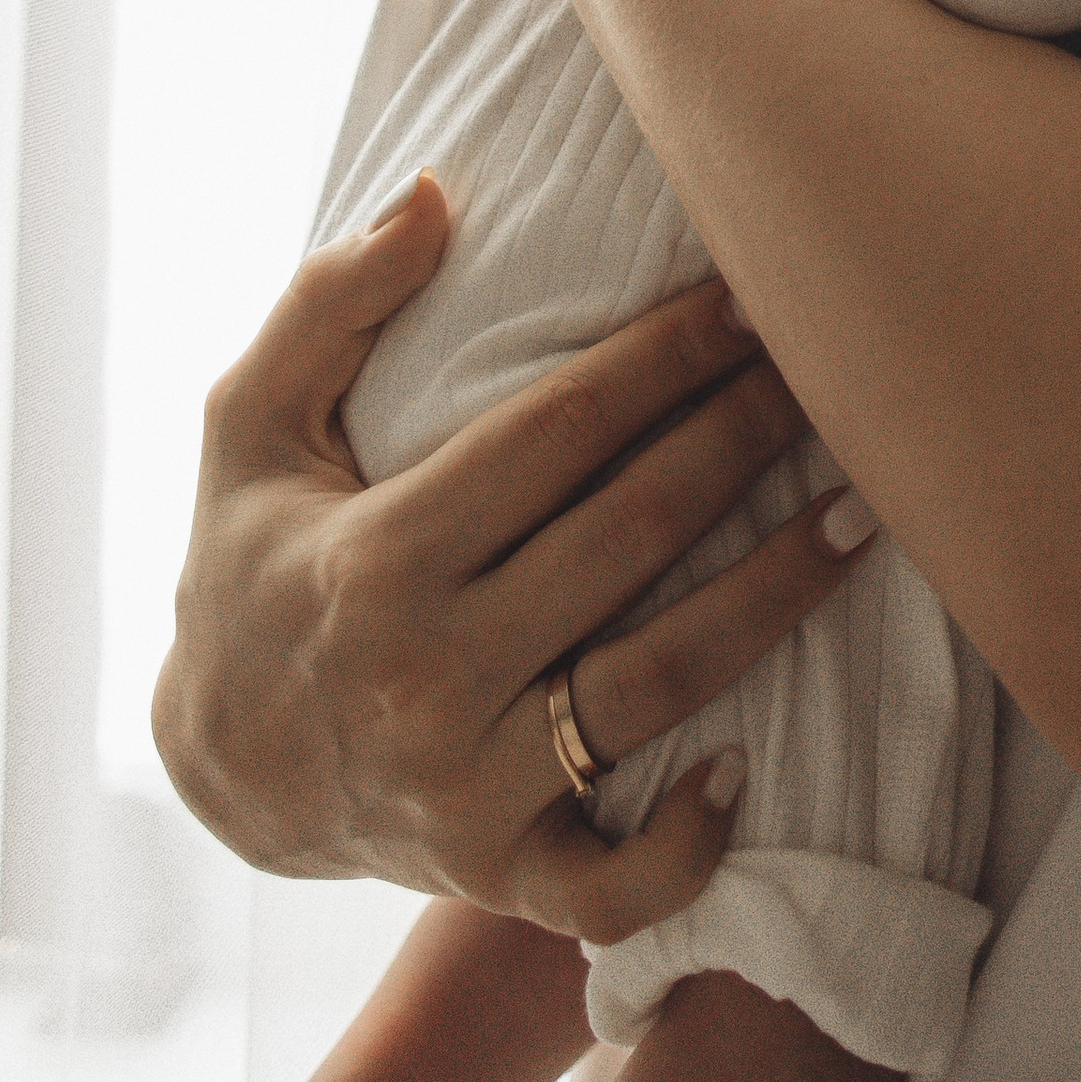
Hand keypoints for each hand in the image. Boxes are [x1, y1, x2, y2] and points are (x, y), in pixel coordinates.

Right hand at [153, 178, 871, 939]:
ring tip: (863, 517)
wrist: (217, 763)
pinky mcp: (492, 873)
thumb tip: (433, 195)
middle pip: (632, 535)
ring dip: (774, 598)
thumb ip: (330, 303)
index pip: (561, 430)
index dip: (670, 354)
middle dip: (746, 441)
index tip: (753, 295)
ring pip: (655, 686)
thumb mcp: (252, 424)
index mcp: (375, 553)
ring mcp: (461, 786)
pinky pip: (607, 885)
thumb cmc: (256, 560)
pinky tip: (748, 768)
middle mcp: (423, 674)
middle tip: (840, 374)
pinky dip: (682, 845)